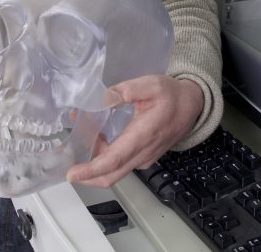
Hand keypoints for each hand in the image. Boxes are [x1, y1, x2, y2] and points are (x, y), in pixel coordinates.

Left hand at [66, 75, 203, 187]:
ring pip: (115, 172)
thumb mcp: (152, 84)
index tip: (72, 173)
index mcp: (143, 136)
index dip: (91, 170)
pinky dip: (105, 159)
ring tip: (80, 140)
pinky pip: (121, 165)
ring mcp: (144, 158)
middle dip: (86, 176)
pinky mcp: (144, 158)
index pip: (113, 160)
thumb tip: (104, 96)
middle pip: (111, 175)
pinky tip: (97, 140)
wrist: (193, 105)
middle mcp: (143, 153)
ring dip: (94, 164)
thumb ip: (128, 89)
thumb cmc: (172, 95)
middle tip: (66, 164)